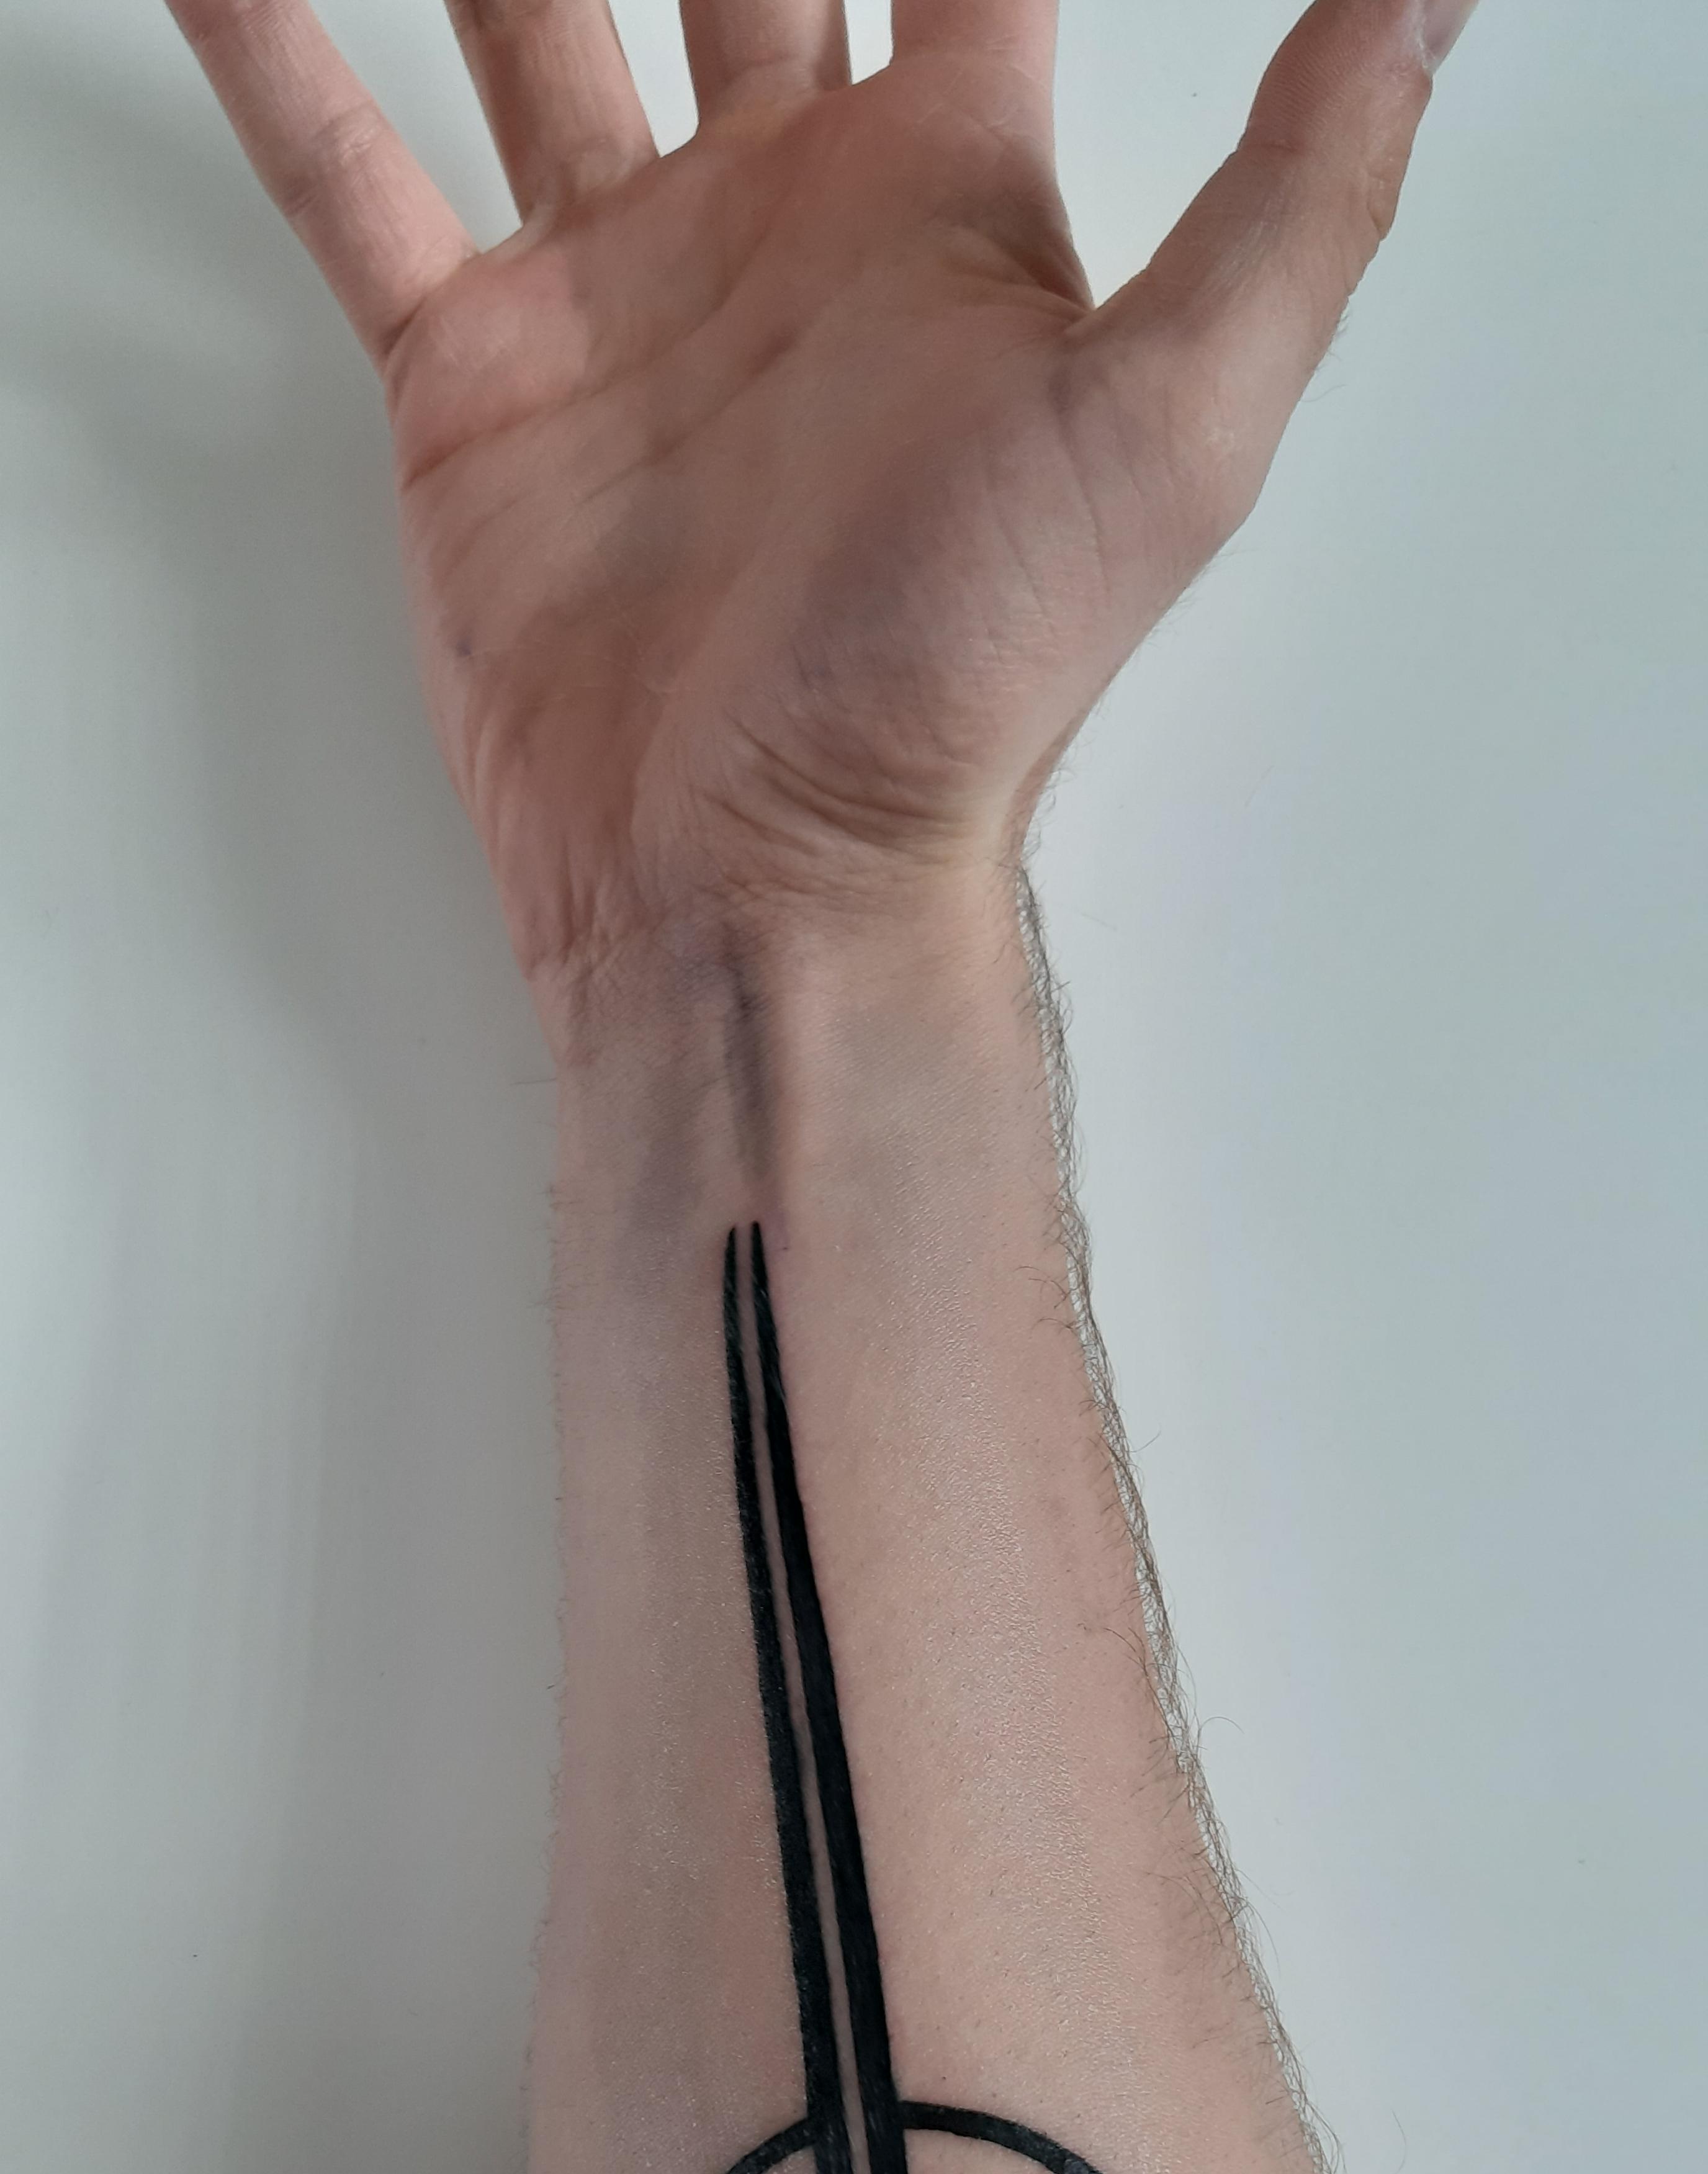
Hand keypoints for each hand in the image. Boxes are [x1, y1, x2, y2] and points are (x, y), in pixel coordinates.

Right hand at [167, 0, 1472, 1014]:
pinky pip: (351, 169)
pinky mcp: (474, 369)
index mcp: (947, 186)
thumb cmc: (971, 670)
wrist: (763, 871)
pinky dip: (274, 52)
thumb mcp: (1186, 417)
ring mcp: (616, 278)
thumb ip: (1307, 187)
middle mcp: (781, 203)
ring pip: (530, 6)